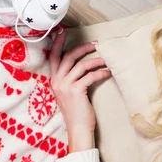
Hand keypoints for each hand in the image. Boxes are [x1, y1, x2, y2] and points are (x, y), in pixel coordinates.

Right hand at [49, 29, 111, 152]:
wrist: (78, 129)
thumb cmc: (77, 113)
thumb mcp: (69, 94)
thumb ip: (70, 81)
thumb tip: (82, 67)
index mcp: (54, 81)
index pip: (54, 58)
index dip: (57, 44)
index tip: (62, 32)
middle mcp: (57, 82)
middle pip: (67, 57)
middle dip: (81, 48)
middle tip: (94, 44)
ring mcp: (65, 86)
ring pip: (80, 65)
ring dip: (95, 60)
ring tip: (106, 59)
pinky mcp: (76, 91)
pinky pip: (89, 76)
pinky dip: (100, 73)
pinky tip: (108, 72)